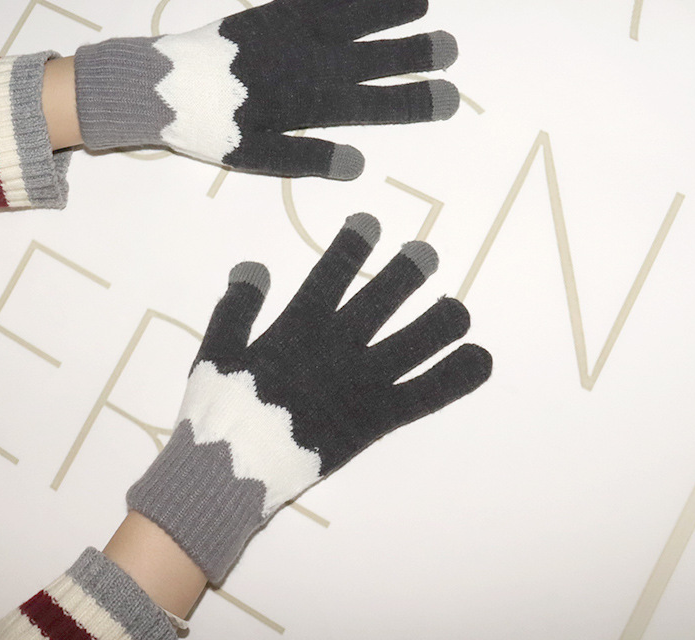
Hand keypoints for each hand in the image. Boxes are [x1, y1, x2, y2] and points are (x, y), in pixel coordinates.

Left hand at [75, 0, 458, 177]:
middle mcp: (309, 65)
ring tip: (425, 4)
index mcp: (306, 106)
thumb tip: (357, 164)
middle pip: (373, 58)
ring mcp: (296, 33)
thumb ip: (307, 158)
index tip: (449, 98)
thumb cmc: (211, 127)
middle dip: (415, 54)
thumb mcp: (256, 157)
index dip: (413, 102)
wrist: (163, 86)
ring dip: (393, 9)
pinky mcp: (281, 11)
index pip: (373, 105)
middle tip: (450, 48)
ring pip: (356, 18)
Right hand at [126, 213, 490, 581]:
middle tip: (426, 254)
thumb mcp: (215, 350)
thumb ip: (236, 307)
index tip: (371, 223)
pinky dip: (455, 377)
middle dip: (408, 271)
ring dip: (441, 320)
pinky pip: (425, 394)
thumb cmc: (222, 411)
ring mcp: (362, 382)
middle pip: (383, 299)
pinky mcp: (379, 417)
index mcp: (299, 327)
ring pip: (415, 342)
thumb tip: (252, 266)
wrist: (232, 472)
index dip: (353, 244)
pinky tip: (479, 359)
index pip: (331, 273)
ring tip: (458, 309)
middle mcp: (338, 347)